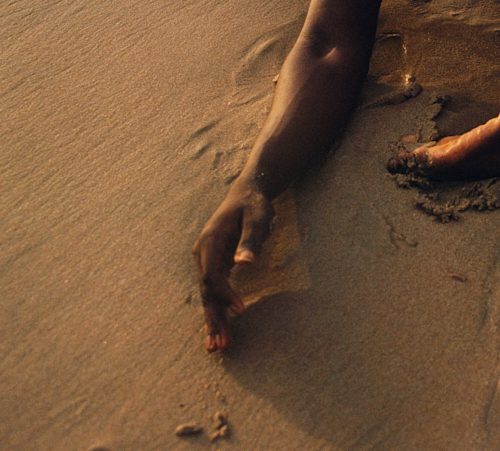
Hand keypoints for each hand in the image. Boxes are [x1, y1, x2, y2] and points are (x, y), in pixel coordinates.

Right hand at [192, 179, 273, 351]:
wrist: (246, 193)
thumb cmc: (254, 204)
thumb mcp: (258, 217)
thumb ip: (250, 239)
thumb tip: (244, 263)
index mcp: (210, 242)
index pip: (212, 275)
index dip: (225, 294)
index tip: (241, 310)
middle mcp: (203, 253)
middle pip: (206, 291)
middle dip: (213, 318)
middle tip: (219, 345)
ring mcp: (206, 260)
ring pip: (208, 294)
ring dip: (214, 319)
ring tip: (218, 345)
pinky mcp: (213, 265)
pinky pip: (214, 291)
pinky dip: (217, 309)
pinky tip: (221, 327)